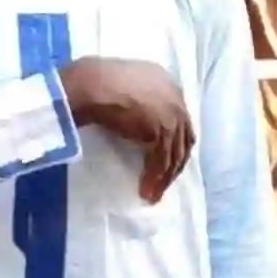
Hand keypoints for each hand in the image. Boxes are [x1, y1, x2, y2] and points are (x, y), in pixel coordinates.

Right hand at [59, 57, 194, 202]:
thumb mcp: (124, 86)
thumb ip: (137, 99)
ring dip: (164, 178)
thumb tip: (135, 119)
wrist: (93, 85)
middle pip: (183, 139)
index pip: (180, 119)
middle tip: (163, 183)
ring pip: (174, 154)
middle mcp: (175, 97)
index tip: (166, 160)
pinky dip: (154, 178)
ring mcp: (172, 114)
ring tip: (152, 194)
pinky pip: (162, 161)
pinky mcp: (162, 131)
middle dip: (174, 164)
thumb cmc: (95, 82)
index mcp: (166, 83)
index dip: (175, 142)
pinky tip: (146, 190)